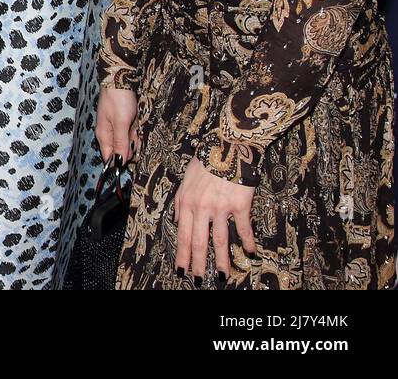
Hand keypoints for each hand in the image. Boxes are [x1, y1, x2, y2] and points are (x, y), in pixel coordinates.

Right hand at [96, 84, 138, 162]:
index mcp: (104, 135)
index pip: (109, 158)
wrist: (120, 79)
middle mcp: (108, 133)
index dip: (120, 162)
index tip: (131, 161)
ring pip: (127, 142)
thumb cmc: (118, 100)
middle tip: (135, 137)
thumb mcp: (121, 123)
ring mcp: (115, 127)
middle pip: (120, 150)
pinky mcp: (123, 121)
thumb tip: (119, 162)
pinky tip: (137, 124)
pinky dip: (136, 131)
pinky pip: (131, 133)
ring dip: (134, 138)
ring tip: (136, 127)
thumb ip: (120, 143)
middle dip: (130, 148)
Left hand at [173, 154, 254, 277]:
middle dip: (198, 264)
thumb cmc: (205, 162)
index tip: (181, 270)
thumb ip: (180, 201)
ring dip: (221, 261)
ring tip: (221, 276)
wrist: (226, 147)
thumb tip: (176, 219)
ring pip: (219, 240)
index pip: (182, 234)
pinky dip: (248, 242)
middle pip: (199, 242)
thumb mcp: (185, 180)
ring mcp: (220, 208)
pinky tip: (250, 252)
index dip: (182, 255)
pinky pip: (243, 228)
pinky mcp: (239, 205)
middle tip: (199, 280)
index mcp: (186, 202)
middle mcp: (201, 207)